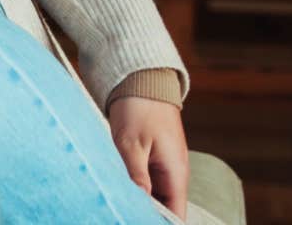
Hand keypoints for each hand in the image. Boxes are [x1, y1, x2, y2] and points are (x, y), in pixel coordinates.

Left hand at [109, 96, 188, 218]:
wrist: (142, 81)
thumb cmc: (138, 109)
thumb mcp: (131, 143)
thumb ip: (136, 175)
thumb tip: (140, 201)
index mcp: (175, 173)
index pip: (176, 213)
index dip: (161, 223)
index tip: (135, 221)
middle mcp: (173, 174)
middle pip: (164, 208)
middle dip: (144, 214)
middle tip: (119, 214)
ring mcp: (163, 167)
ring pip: (152, 196)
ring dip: (137, 201)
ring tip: (116, 206)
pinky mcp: (151, 159)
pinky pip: (145, 182)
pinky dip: (133, 188)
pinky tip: (116, 190)